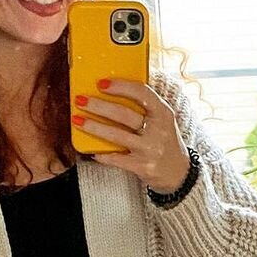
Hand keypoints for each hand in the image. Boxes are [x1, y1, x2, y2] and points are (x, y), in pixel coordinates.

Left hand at [73, 79, 190, 192]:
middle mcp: (158, 130)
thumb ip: (144, 106)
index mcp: (163, 113)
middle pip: (124, 114)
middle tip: (81, 100)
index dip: (120, 86)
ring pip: (117, 135)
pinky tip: (91, 150)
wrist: (179, 173)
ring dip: (94, 127)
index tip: (101, 83)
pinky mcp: (142, 166)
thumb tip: (112, 90)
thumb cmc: (164, 141)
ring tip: (78, 120)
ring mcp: (150, 149)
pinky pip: (116, 159)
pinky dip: (102, 154)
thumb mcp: (162, 120)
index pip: (142, 93)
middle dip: (99, 106)